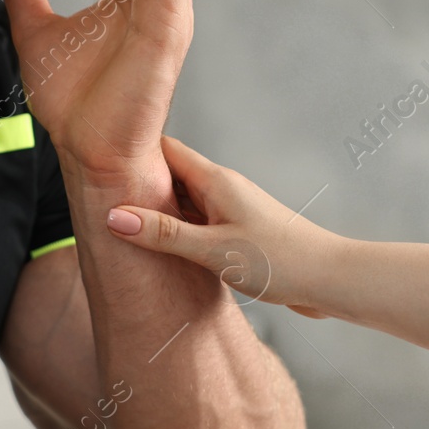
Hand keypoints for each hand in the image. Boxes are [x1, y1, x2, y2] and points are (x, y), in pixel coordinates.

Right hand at [103, 134, 340, 318]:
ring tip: (121, 229)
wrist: (330, 279)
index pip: (164, 149)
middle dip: (138, 186)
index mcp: (215, 180)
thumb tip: (115, 216)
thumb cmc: (280, 260)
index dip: (132, 151)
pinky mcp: (239, 232)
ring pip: (183, 203)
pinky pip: (197, 224)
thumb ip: (163, 234)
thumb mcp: (212, 249)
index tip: (98, 161)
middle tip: (98, 199)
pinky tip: (162, 253)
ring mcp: (231, 210)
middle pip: (170, 176)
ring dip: (157, 214)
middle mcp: (222, 188)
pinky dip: (177, 233)